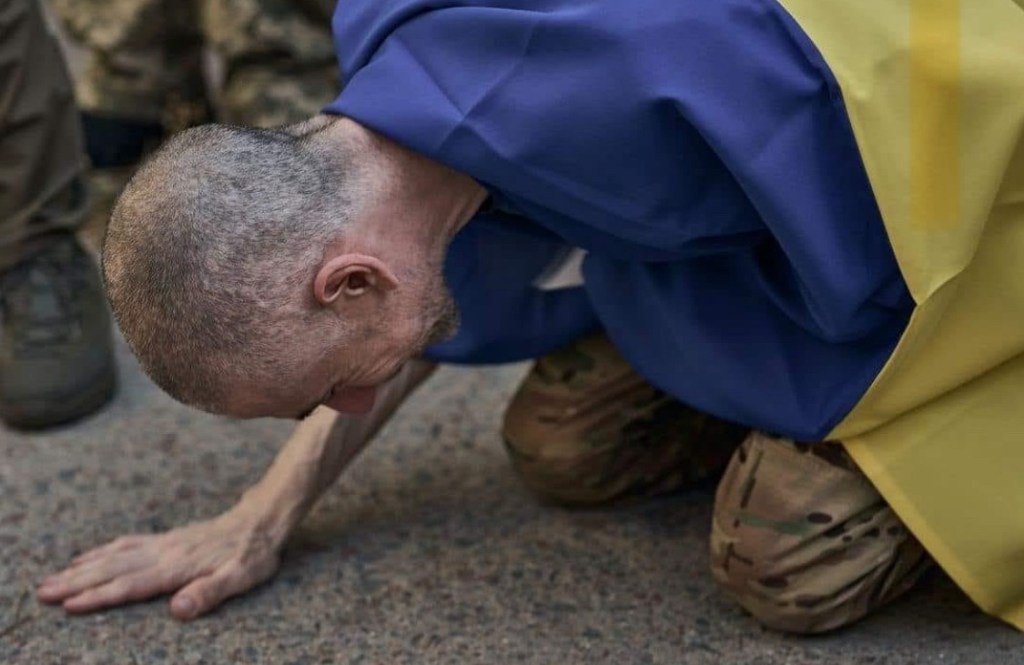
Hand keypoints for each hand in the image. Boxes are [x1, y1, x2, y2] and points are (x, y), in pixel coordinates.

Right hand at [36, 506, 282, 619]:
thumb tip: (177, 608)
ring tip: (53, 579)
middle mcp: (165, 553)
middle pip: (113, 569)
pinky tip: (87, 557)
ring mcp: (164, 544)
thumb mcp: (242, 577)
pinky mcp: (167, 539)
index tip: (70, 605)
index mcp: (178, 566)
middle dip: (77, 583)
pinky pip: (127, 544)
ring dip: (82, 569)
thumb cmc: (254, 554)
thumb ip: (210, 592)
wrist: (262, 518)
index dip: (100, 596)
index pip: (132, 584)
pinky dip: (102, 551)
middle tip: (43, 593)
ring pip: (115, 556)